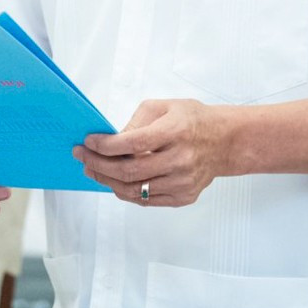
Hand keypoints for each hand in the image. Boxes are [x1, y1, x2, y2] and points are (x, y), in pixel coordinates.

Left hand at [75, 98, 232, 207]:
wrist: (225, 141)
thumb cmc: (192, 120)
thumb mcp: (163, 107)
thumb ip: (135, 122)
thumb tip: (110, 141)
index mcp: (176, 132)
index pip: (133, 144)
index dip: (105, 146)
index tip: (88, 142)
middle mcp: (181, 159)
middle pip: (130, 171)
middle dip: (98, 164)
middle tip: (82, 157)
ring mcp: (183, 182)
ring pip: (135, 190)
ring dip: (107, 180)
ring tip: (92, 169)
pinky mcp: (184, 196)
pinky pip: (146, 200)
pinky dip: (125, 191)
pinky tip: (113, 180)